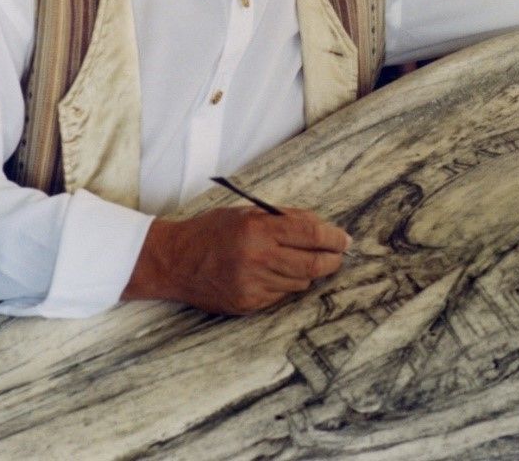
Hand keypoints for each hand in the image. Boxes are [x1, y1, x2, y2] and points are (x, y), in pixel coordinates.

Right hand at [123, 206, 350, 313]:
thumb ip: (286, 219)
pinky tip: (273, 274)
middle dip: (332, 260)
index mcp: (258, 230)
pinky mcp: (247, 304)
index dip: (335, 238)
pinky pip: (281, 296)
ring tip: (297, 261)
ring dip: (307, 273)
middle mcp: (257, 259)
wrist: (173, 261)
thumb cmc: (212, 231)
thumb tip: (323, 228)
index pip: (311, 235)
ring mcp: (252, 285)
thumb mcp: (248, 213)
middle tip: (338, 255)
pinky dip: (285, 284)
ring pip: (300, 283)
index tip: (345, 240)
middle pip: (313, 265)